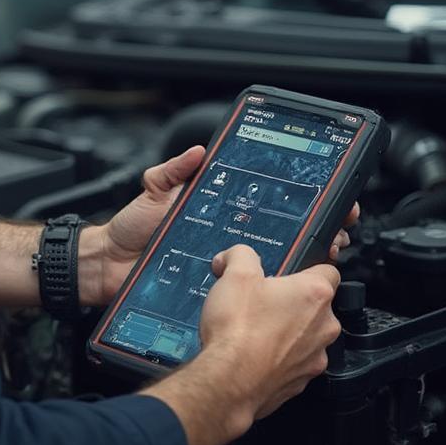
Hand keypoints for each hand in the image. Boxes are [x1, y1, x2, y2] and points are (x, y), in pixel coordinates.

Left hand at [80, 146, 358, 306]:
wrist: (109, 267)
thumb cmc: (131, 230)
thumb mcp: (153, 191)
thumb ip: (172, 171)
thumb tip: (198, 151)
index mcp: (218, 214)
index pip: (264, 205)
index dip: (295, 202)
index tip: (325, 195)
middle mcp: (229, 241)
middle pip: (282, 236)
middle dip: (314, 230)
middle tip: (335, 225)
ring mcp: (227, 268)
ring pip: (275, 265)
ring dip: (304, 259)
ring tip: (324, 250)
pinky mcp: (220, 293)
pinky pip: (250, 290)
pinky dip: (272, 288)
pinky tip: (288, 283)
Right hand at [143, 244, 340, 444]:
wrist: (229, 381)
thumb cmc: (238, 327)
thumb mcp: (235, 274)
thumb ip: (241, 255)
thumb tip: (234, 257)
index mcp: (315, 294)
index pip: (328, 270)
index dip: (308, 266)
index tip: (288, 270)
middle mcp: (324, 326)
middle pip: (315, 304)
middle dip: (291, 300)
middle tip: (261, 298)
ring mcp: (315, 357)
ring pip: (306, 334)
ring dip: (287, 329)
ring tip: (253, 327)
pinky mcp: (302, 382)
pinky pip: (294, 360)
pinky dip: (278, 355)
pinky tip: (253, 352)